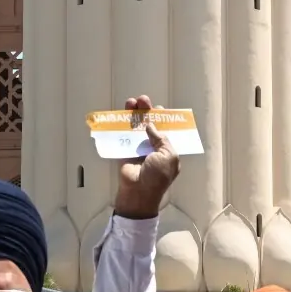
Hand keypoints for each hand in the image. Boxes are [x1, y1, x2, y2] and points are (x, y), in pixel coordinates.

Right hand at [113, 95, 179, 219]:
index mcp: (167, 150)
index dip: (163, 118)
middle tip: (143, 100)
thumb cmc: (158, 176)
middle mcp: (153, 147)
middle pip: (149, 125)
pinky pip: (122, 135)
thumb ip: (162, 138)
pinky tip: (121, 112)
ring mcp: (138, 148)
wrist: (138, 191)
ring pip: (135, 127)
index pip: (166, 130)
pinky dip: (121, 123)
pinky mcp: (124, 150)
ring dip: (134, 113)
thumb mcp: (169, 156)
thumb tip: (151, 125)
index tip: (159, 108)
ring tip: (132, 101)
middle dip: (147, 111)